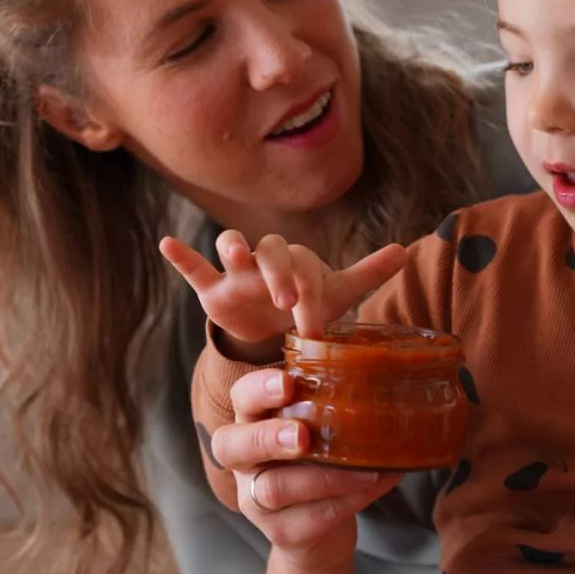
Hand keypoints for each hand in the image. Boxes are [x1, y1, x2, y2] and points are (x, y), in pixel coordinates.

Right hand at [160, 231, 405, 342]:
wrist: (273, 323)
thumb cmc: (307, 303)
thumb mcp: (338, 292)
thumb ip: (369, 272)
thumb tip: (407, 250)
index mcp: (299, 261)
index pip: (304, 271)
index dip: (309, 297)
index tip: (315, 330)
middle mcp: (267, 260)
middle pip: (270, 250)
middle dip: (278, 273)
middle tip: (286, 301)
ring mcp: (237, 273)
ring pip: (231, 245)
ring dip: (234, 246)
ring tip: (235, 253)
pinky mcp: (213, 290)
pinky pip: (195, 269)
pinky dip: (181, 255)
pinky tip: (166, 243)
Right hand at [210, 366, 402, 571]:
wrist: (319, 535)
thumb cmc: (319, 465)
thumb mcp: (318, 430)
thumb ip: (332, 403)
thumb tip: (383, 368)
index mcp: (252, 424)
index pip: (240, 399)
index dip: (257, 391)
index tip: (288, 382)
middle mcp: (244, 463)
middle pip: (231, 447)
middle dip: (267, 437)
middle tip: (303, 435)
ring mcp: (255, 502)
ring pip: (274, 489)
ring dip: (325, 477)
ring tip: (367, 468)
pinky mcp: (281, 533)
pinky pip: (309, 518)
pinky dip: (347, 501)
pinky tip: (374, 484)